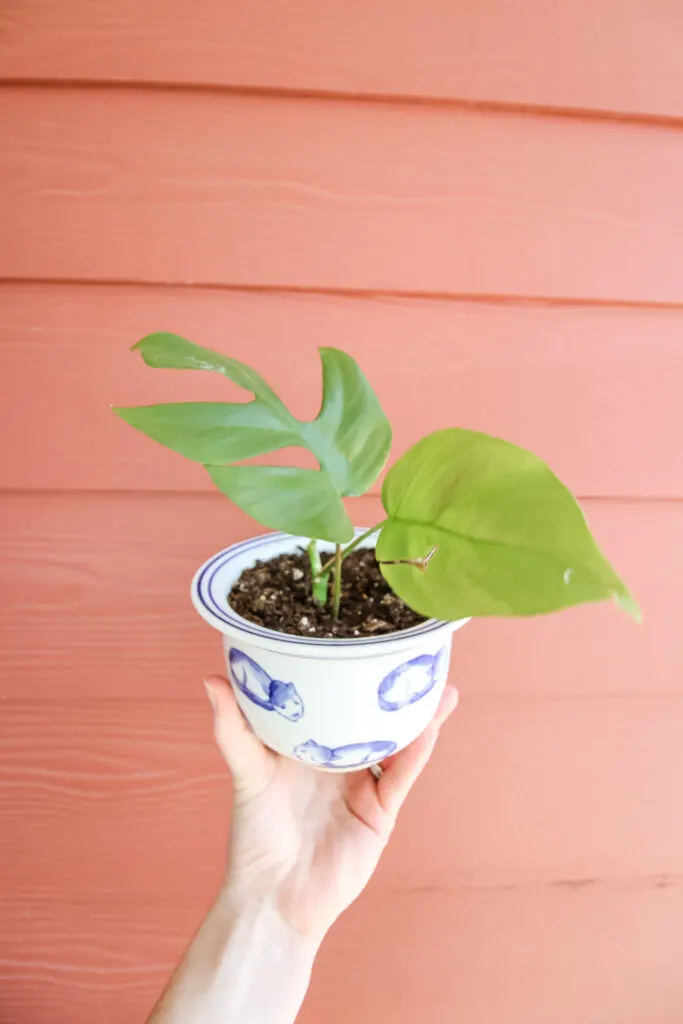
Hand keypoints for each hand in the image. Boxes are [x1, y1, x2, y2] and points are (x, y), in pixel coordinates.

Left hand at [204, 676, 458, 943]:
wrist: (275, 897)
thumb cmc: (254, 835)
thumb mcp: (247, 772)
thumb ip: (233, 729)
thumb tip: (211, 679)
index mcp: (308, 744)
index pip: (332, 701)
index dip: (348, 674)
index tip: (364, 640)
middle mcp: (338, 759)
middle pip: (371, 717)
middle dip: (391, 689)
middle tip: (411, 653)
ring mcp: (362, 784)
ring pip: (396, 741)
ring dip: (418, 716)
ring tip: (437, 684)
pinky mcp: (380, 811)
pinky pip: (402, 775)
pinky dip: (417, 749)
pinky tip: (431, 724)